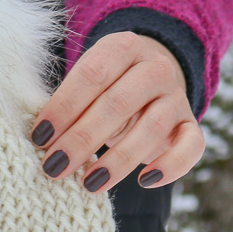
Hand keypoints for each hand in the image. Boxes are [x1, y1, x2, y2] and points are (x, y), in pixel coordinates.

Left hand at [29, 31, 204, 191]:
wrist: (152, 80)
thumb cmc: (105, 87)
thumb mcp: (86, 83)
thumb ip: (68, 103)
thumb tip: (41, 140)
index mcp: (123, 48)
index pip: (93, 75)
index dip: (64, 107)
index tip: (40, 137)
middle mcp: (155, 68)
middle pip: (118, 104)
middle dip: (82, 138)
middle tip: (54, 166)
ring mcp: (176, 97)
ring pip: (152, 127)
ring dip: (118, 159)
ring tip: (89, 183)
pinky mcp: (190, 125)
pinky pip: (192, 145)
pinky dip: (172, 166)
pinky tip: (145, 181)